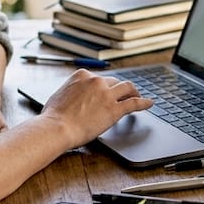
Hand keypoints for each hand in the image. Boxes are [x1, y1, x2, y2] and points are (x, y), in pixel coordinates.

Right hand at [39, 69, 153, 148]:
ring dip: (134, 91)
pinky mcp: (114, 108)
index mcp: (82, 75)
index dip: (104, 86)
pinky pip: (134, 103)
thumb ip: (71, 91)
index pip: (99, 78)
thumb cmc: (53, 116)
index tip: (107, 91)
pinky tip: (149, 103)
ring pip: (127, 87)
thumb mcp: (60, 95)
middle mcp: (96, 81)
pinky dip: (143, 102)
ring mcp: (106, 94)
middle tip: (123, 95)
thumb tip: (74, 96)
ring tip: (138, 95)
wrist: (57, 128)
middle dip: (118, 89)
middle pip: (114, 82)